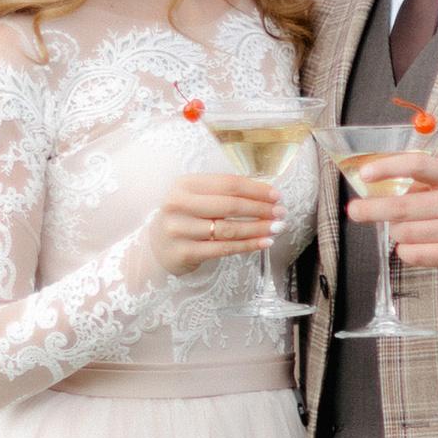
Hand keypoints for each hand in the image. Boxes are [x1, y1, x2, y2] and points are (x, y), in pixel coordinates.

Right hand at [153, 168, 282, 277]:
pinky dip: (248, 245)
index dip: (255, 189)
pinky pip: (224, 248)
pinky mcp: (185, 252)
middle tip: (281, 212)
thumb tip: (264, 191)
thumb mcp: (196, 198)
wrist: (156, 248)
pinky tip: (264, 242)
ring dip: (258, 228)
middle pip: (230, 205)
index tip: (276, 195)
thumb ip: (223, 193)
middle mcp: (179, 205)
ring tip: (277, 228)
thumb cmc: (184, 218)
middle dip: (260, 208)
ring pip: (229, 229)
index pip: (228, 184)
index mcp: (184, 185)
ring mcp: (180, 230)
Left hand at [347, 149, 437, 278]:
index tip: (366, 173)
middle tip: (354, 211)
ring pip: (404, 232)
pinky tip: (415, 246)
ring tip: (407, 231)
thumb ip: (430, 185)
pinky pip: (415, 254)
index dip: (388, 167)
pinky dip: (407, 251)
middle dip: (371, 209)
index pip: (417, 166)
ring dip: (396, 233)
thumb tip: (388, 188)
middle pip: (402, 205)